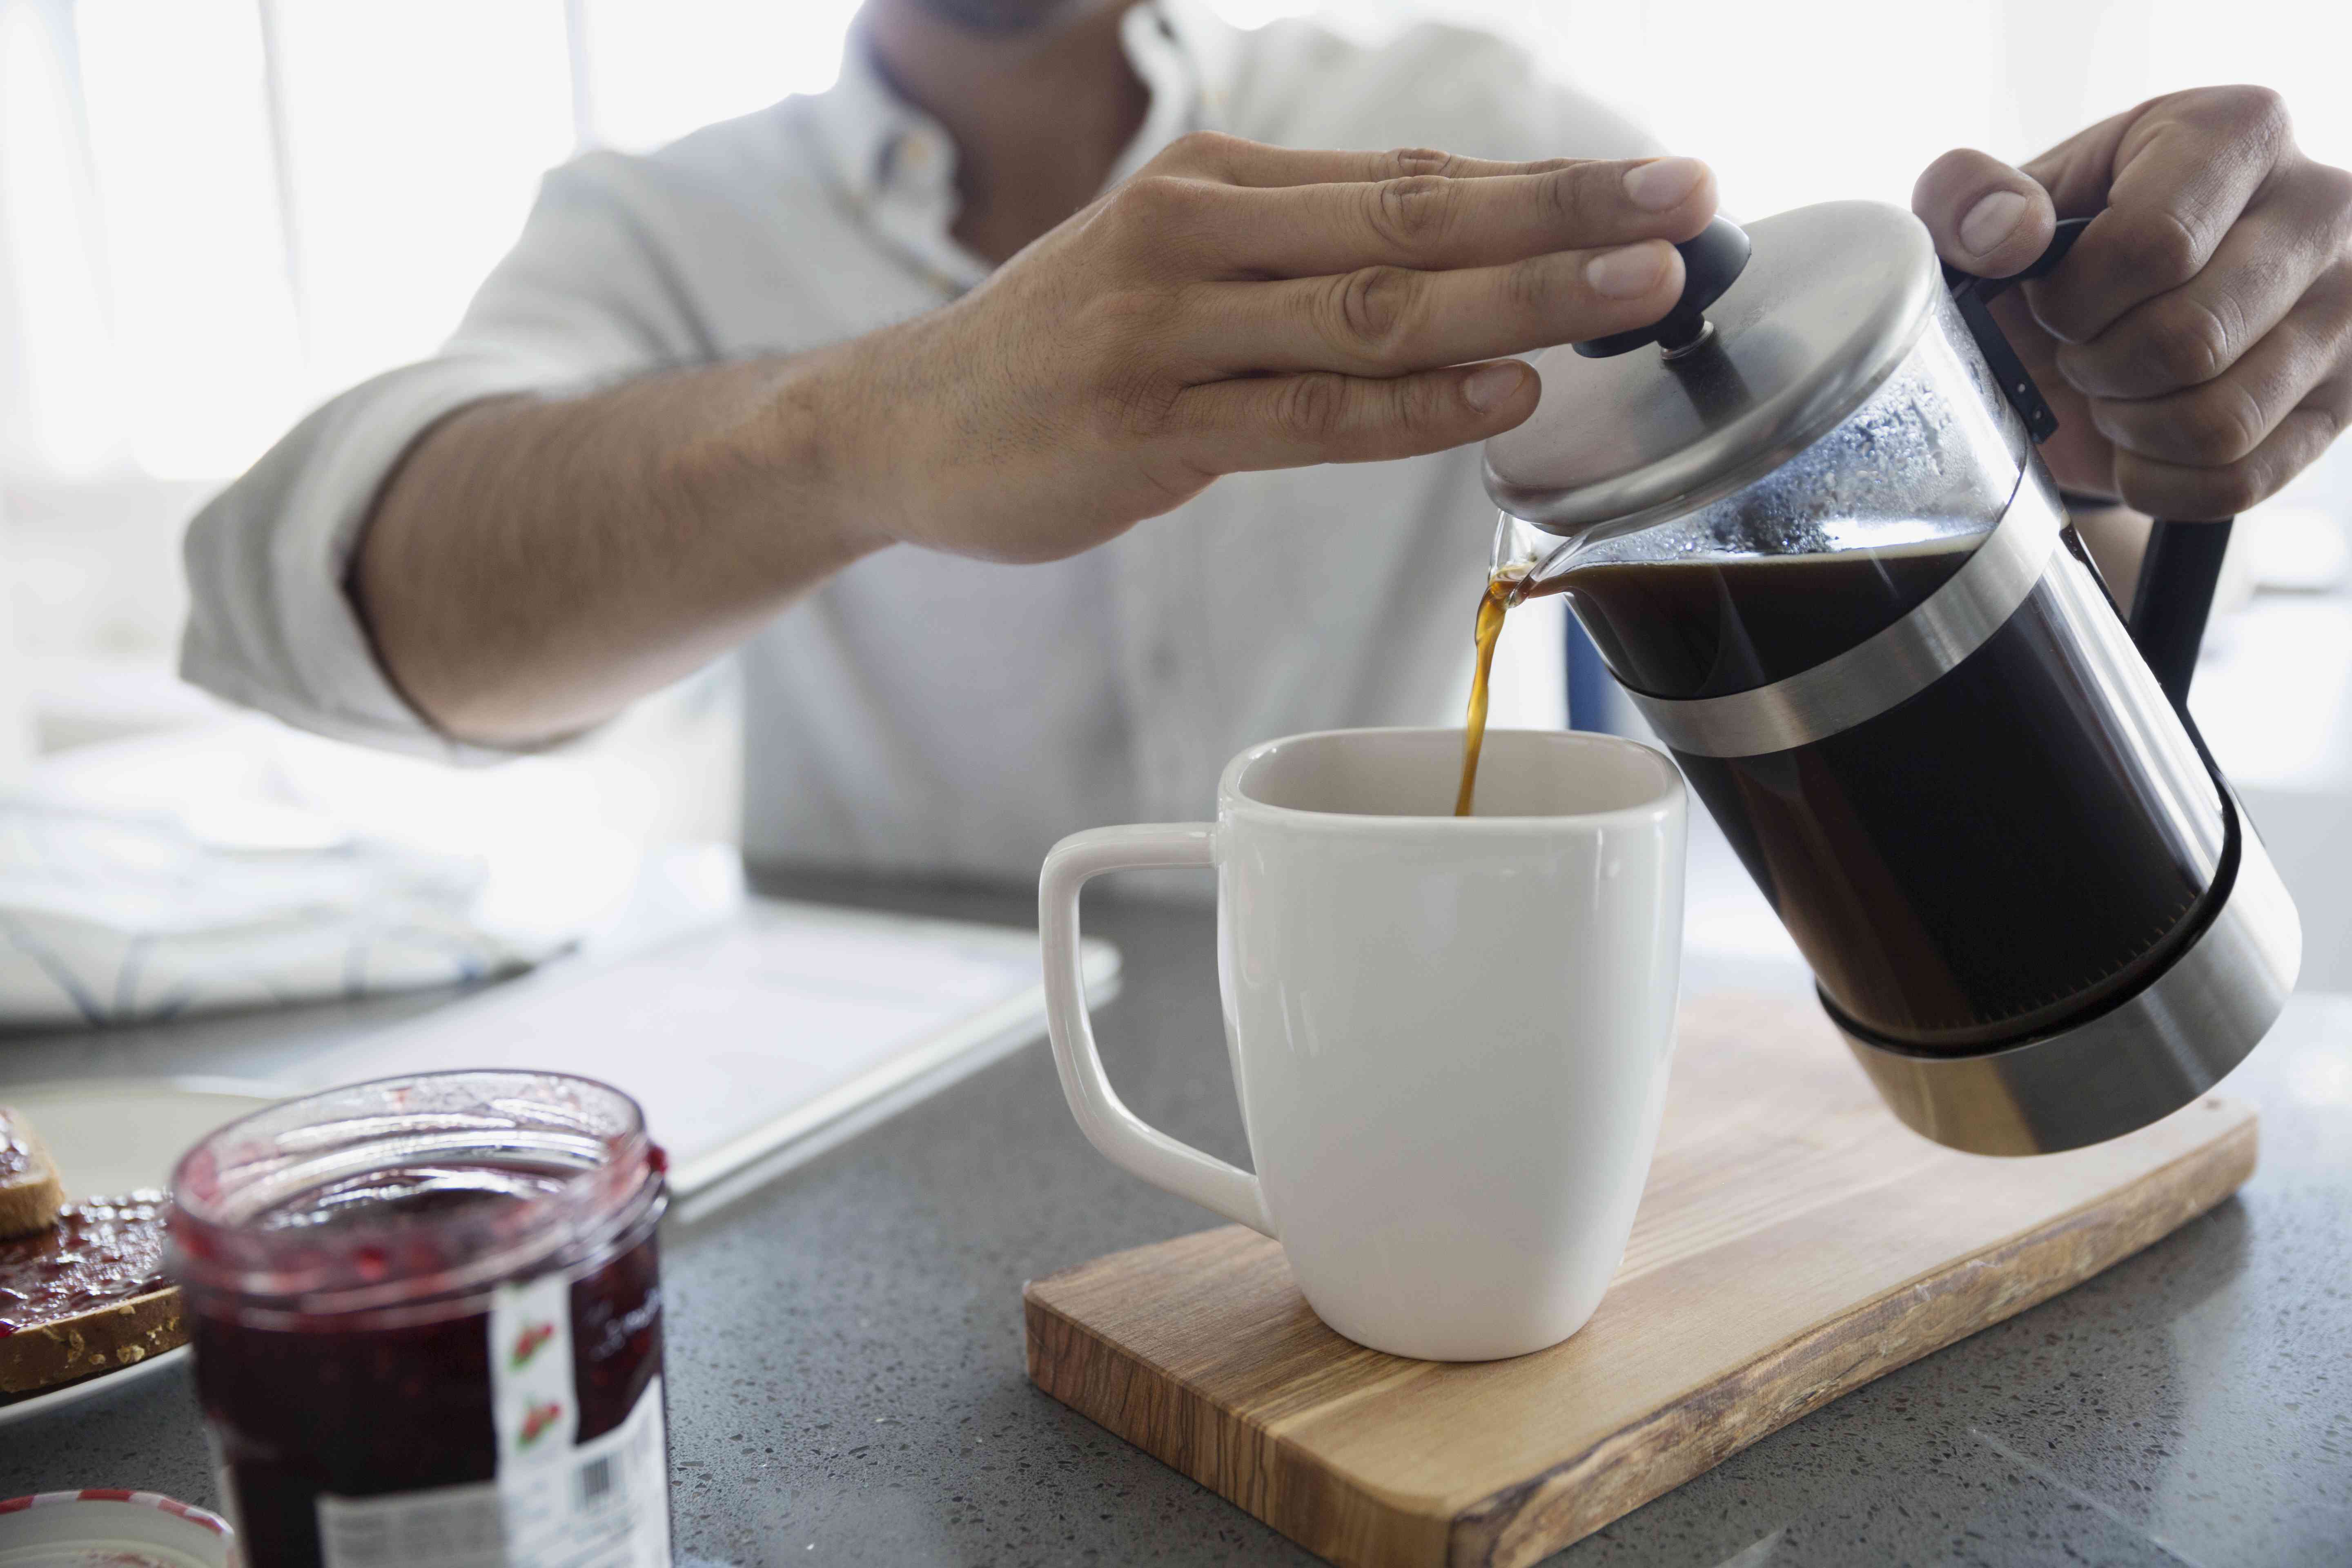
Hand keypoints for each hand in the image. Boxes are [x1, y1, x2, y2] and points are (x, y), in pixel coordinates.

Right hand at [830, 132, 1716, 561]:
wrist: (903, 422)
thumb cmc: (1064, 347)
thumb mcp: (1175, 261)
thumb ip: (1306, 251)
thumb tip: (1461, 235)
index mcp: (1214, 186)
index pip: (1408, 179)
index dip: (1544, 183)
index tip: (1661, 186)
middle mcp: (1192, 236)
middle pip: (1411, 223)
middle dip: (1561, 215)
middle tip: (1685, 210)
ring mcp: (1166, 333)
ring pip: (1372, 314)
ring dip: (1518, 299)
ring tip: (1636, 293)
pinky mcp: (1146, 430)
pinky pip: (1306, 418)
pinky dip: (1414, 411)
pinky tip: (1505, 397)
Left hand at [1913, 86, 2351, 518]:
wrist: (2119, 314)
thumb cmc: (2063, 248)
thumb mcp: (1998, 205)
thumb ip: (1965, 197)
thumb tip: (2003, 234)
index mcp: (2239, 131)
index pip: (2155, 244)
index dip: (2074, 299)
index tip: (2052, 298)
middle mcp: (2321, 209)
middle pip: (2190, 339)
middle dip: (2099, 365)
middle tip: (2080, 348)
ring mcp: (2348, 310)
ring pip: (2220, 422)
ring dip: (2132, 425)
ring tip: (2114, 386)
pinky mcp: (2344, 400)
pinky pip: (2238, 481)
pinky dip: (2160, 479)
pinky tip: (2143, 436)